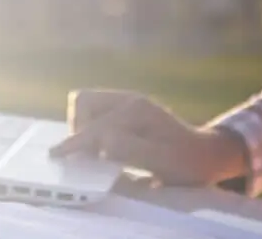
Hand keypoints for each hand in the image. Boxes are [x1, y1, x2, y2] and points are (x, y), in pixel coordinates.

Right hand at [52, 89, 247, 186]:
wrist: (205, 154)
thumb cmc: (185, 161)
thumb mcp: (162, 160)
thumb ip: (131, 149)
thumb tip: (102, 140)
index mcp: (137, 109)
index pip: (95, 125)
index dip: (74, 142)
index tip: (56, 154)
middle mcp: (130, 100)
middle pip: (84, 101)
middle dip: (78, 126)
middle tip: (89, 154)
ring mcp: (128, 104)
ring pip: (87, 105)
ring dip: (85, 127)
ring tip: (97, 152)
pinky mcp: (126, 113)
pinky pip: (96, 113)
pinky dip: (92, 129)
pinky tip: (104, 148)